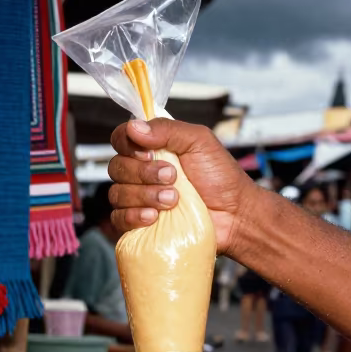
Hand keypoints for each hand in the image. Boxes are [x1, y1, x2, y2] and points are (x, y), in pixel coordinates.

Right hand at [107, 118, 259, 256]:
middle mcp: (141, 172)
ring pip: (117, 194)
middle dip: (143, 173)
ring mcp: (139, 200)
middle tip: (173, 178)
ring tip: (173, 200)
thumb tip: (134, 126)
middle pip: (116, 167)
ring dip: (144, 195)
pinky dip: (133, 216)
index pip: (121, 139)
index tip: (150, 153)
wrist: (234, 215)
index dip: (128, 145)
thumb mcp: (199, 142)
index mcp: (152, 148)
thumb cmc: (220, 177)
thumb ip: (168, 130)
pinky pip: (118, 219)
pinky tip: (154, 217)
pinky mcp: (140, 225)